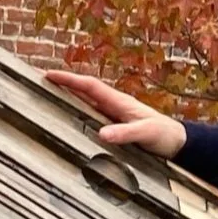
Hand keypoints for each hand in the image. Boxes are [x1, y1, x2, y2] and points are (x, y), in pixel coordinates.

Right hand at [44, 71, 187, 158]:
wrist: (178, 143)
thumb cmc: (164, 136)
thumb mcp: (146, 134)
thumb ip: (125, 133)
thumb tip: (102, 134)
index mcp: (119, 102)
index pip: (89, 86)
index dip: (68, 79)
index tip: (48, 75)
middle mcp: (114, 106)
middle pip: (83, 92)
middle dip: (62, 85)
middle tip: (39, 82)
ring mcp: (114, 117)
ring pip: (85, 104)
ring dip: (67, 99)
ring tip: (46, 98)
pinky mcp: (115, 128)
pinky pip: (91, 118)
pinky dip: (77, 115)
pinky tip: (68, 122)